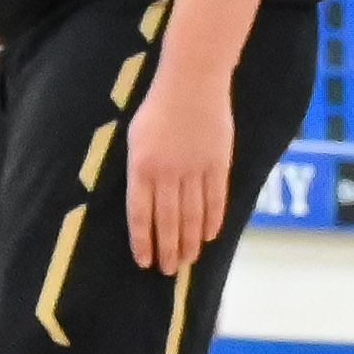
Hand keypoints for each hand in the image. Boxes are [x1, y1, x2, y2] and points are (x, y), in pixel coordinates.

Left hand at [124, 64, 231, 276]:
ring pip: (191, 216)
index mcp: (141, 167)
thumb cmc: (158, 108)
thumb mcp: (136, 137)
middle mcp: (166, 173)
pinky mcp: (217, 165)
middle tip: (168, 270)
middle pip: (167, 221)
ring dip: (189, 242)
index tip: (143, 261)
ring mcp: (194, 170)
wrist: (191, 83)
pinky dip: (212, 221)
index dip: (142, 241)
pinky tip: (207, 237)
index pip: (139, 214)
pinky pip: (215, 201)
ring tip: (187, 261)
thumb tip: (143, 205)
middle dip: (166, 249)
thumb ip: (140, 172)